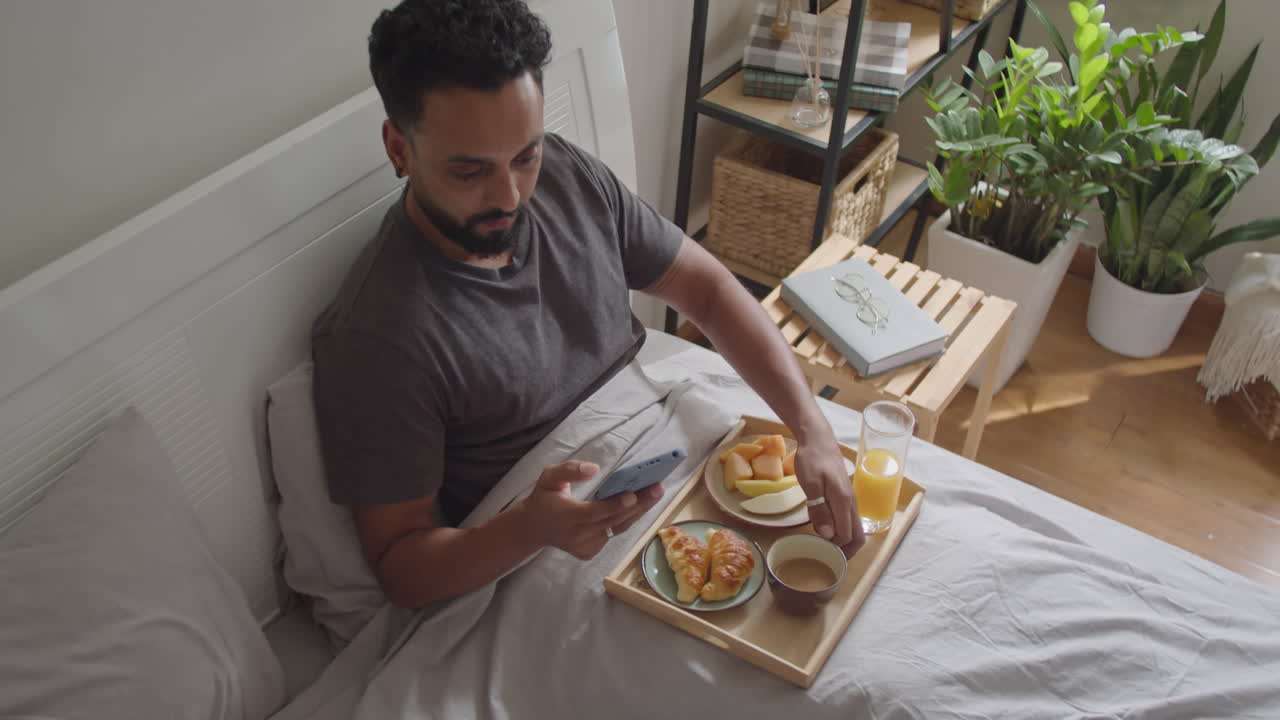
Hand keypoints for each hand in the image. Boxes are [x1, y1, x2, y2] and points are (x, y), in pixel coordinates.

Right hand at [518, 460, 664, 559]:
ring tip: (656, 494)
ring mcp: (584, 547)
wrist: (534, 528)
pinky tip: (641, 504)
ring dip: (639, 511)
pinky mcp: (590, 552)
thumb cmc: (544, 497)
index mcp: (565, 516)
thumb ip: (569, 471)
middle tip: (658, 488)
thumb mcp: (549, 477)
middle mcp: (576, 535)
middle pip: (612, 520)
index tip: (633, 495)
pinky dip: (627, 519)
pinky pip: (613, 534)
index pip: (593, 513)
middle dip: (638, 504)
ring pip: (617, 529)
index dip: (614, 505)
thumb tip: (594, 469)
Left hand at [793, 437, 864, 552]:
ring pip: (853, 528)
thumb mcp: (810, 484)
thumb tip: (828, 535)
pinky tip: (825, 530)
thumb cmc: (812, 459)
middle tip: (826, 557)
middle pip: (857, 536)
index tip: (819, 552)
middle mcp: (851, 503)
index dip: (835, 549)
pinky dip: (840, 530)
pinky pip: (848, 519)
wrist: (818, 439)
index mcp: (844, 501)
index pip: (847, 536)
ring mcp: (850, 499)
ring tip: (823, 546)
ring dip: (842, 541)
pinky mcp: (845, 496)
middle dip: (845, 552)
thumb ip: (819, 509)